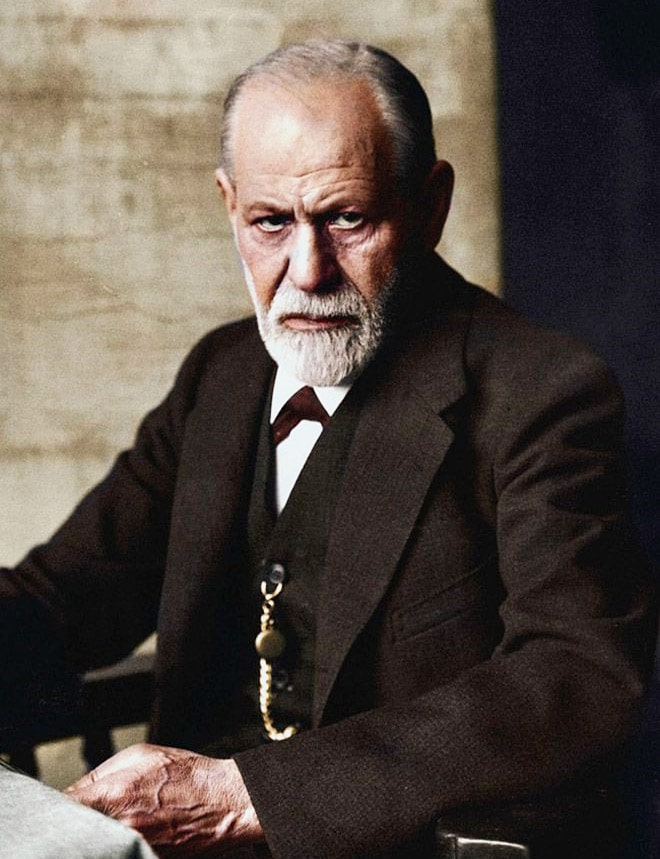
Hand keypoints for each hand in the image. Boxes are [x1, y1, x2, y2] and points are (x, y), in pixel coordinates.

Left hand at [64, 742, 263, 856]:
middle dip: (77, 823)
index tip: (62, 804)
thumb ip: (100, 772)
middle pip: (78, 832)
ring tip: (116, 819)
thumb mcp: (141, 755)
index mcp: (115, 794)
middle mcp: (121, 826)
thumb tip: (73, 792)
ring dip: (97, 834)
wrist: (224, 802)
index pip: (65, 807)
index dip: (59, 806)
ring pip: (97, 844)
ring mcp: (134, 848)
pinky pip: (119, 852)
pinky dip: (116, 844)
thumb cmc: (186, 775)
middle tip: (86, 814)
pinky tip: (127, 831)